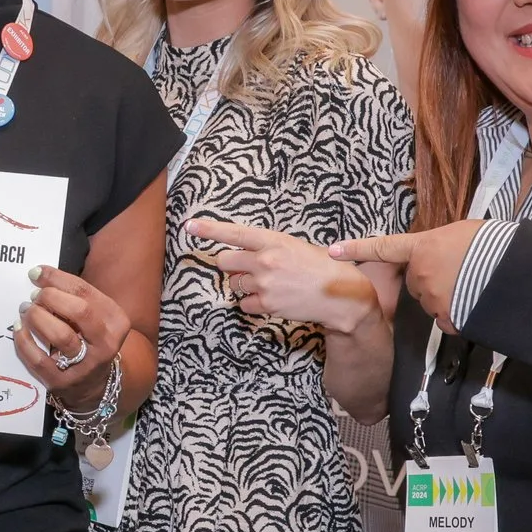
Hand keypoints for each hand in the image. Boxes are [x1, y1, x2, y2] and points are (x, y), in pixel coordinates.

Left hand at [14, 264, 131, 406]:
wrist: (94, 385)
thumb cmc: (88, 339)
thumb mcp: (93, 317)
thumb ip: (73, 297)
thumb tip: (39, 275)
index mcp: (116, 321)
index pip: (85, 292)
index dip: (56, 278)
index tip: (36, 273)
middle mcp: (106, 344)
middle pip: (78, 311)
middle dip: (50, 297)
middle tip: (34, 296)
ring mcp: (85, 366)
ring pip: (61, 336)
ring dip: (37, 317)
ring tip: (26, 310)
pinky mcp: (62, 382)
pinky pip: (39, 360)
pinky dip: (24, 342)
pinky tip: (19, 329)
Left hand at [187, 217, 388, 332]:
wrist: (342, 295)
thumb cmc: (320, 267)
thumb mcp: (294, 246)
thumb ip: (266, 248)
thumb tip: (241, 257)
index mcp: (273, 241)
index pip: (234, 233)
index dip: (209, 229)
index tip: (189, 226)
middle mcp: (266, 261)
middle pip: (224, 262)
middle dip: (231, 266)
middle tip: (248, 269)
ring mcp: (265, 284)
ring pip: (233, 284)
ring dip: (244, 285)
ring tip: (270, 284)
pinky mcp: (267, 305)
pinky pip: (244, 304)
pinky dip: (252, 303)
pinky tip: (272, 298)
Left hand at [331, 220, 483, 333]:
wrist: (515, 274)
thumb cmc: (495, 245)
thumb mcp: (465, 232)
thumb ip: (443, 244)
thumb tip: (443, 252)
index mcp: (423, 248)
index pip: (383, 247)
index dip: (357, 248)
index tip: (333, 250)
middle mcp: (420, 274)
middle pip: (417, 282)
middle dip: (432, 280)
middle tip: (461, 272)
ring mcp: (432, 299)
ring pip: (432, 301)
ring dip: (447, 297)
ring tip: (474, 287)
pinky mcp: (446, 320)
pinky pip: (447, 319)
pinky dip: (459, 315)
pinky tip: (475, 305)